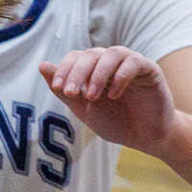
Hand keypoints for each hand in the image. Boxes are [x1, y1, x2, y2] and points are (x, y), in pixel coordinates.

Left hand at [40, 46, 180, 156]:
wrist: (146, 137)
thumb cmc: (116, 123)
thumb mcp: (84, 109)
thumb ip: (65, 90)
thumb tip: (42, 66)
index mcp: (94, 70)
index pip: (76, 57)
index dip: (65, 69)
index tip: (59, 88)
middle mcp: (112, 63)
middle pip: (91, 54)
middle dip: (77, 73)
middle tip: (71, 93)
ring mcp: (131, 64)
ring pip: (111, 54)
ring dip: (98, 74)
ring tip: (92, 96)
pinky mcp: (149, 69)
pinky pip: (134, 62)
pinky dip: (120, 76)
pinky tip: (114, 94)